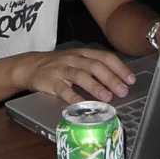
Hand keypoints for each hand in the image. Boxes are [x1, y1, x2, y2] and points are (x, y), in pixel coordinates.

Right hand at [12, 47, 136, 105]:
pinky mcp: (50, 81)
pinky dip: (73, 97)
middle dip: (111, 78)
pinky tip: (82, 105)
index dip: (119, 68)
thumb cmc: (58, 65)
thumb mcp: (76, 60)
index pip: (105, 57)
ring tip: (107, 97)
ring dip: (95, 86)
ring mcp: (62, 69)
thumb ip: (94, 67)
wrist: (29, 66)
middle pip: (95, 66)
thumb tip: (119, 80)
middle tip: (123, 90)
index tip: (131, 79)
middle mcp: (74, 59)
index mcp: (83, 53)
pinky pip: (63, 89)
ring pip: (81, 76)